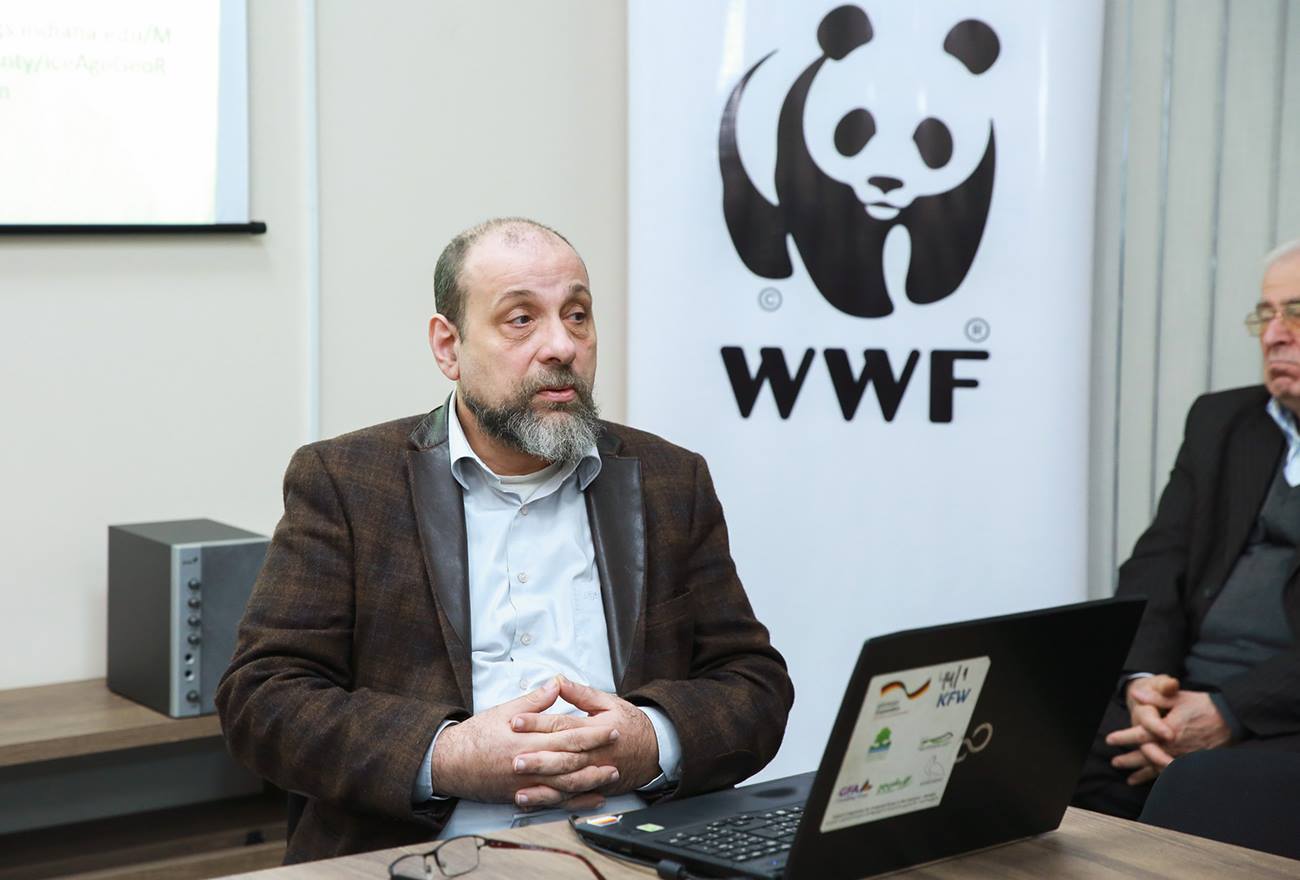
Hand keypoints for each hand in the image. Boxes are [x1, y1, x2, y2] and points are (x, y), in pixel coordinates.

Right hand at [429, 678, 619, 804]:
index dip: (592, 732)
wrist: (449, 764)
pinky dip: (574, 802)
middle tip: (618, 749)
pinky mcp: (522, 797)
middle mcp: (528, 765)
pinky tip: (589, 798)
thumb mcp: (503, 712)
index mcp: (526, 740)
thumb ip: (533, 702)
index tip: (611, 727)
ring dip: (591, 781)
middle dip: (598, 755)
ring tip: (610, 775)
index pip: (566, 735)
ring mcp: (526, 784)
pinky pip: (553, 802)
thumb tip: (555, 684)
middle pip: (571, 761)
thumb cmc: (475, 736)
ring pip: (565, 786)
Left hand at [509, 676, 661, 807]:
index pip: (562, 724)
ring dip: (541, 784)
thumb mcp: (608, 702)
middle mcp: (595, 753)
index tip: (516, 721)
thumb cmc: (629, 724)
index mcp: (596, 728)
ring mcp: (595, 773)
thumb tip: (557, 680)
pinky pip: (570, 797)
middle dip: (536, 757)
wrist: (655, 749)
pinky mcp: (594, 787)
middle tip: (513, 758)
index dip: (538, 722)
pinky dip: (550, 801)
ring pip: (565, 781)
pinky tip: (531, 800)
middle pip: (562, 756)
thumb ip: (580, 693)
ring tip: (519, 784)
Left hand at [1107, 680, 1230, 783]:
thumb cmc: (1203, 705)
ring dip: (1143, 773)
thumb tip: (1136, 695)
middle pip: (1147, 756)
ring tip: (1129, 778)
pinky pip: (1174, 772)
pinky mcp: (1194, 761)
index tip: (1110, 740)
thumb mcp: (1178, 697)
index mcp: (1169, 729)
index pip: (1141, 735)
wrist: (1231, 718)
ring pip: (1159, 767)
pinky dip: (1162, 777)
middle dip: (1129, 760)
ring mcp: (1186, 756)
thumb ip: (1156, 698)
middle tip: (1115, 762)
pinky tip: (1154, 782)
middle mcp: (1176, 745)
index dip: (1124, 737)